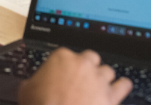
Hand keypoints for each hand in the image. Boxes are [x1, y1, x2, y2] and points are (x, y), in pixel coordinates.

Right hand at [18, 48, 132, 104]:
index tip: (64, 75)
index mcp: (61, 57)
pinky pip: (124, 85)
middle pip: (91, 58)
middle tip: (82, 80)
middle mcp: (83, 64)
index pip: (67, 55)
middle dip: (88, 67)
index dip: (66, 67)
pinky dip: (122, 86)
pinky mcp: (111, 96)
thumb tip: (32, 84)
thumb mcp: (26, 90)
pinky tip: (121, 88)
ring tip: (99, 86)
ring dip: (103, 78)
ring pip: (108, 70)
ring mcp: (98, 79)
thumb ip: (33, 81)